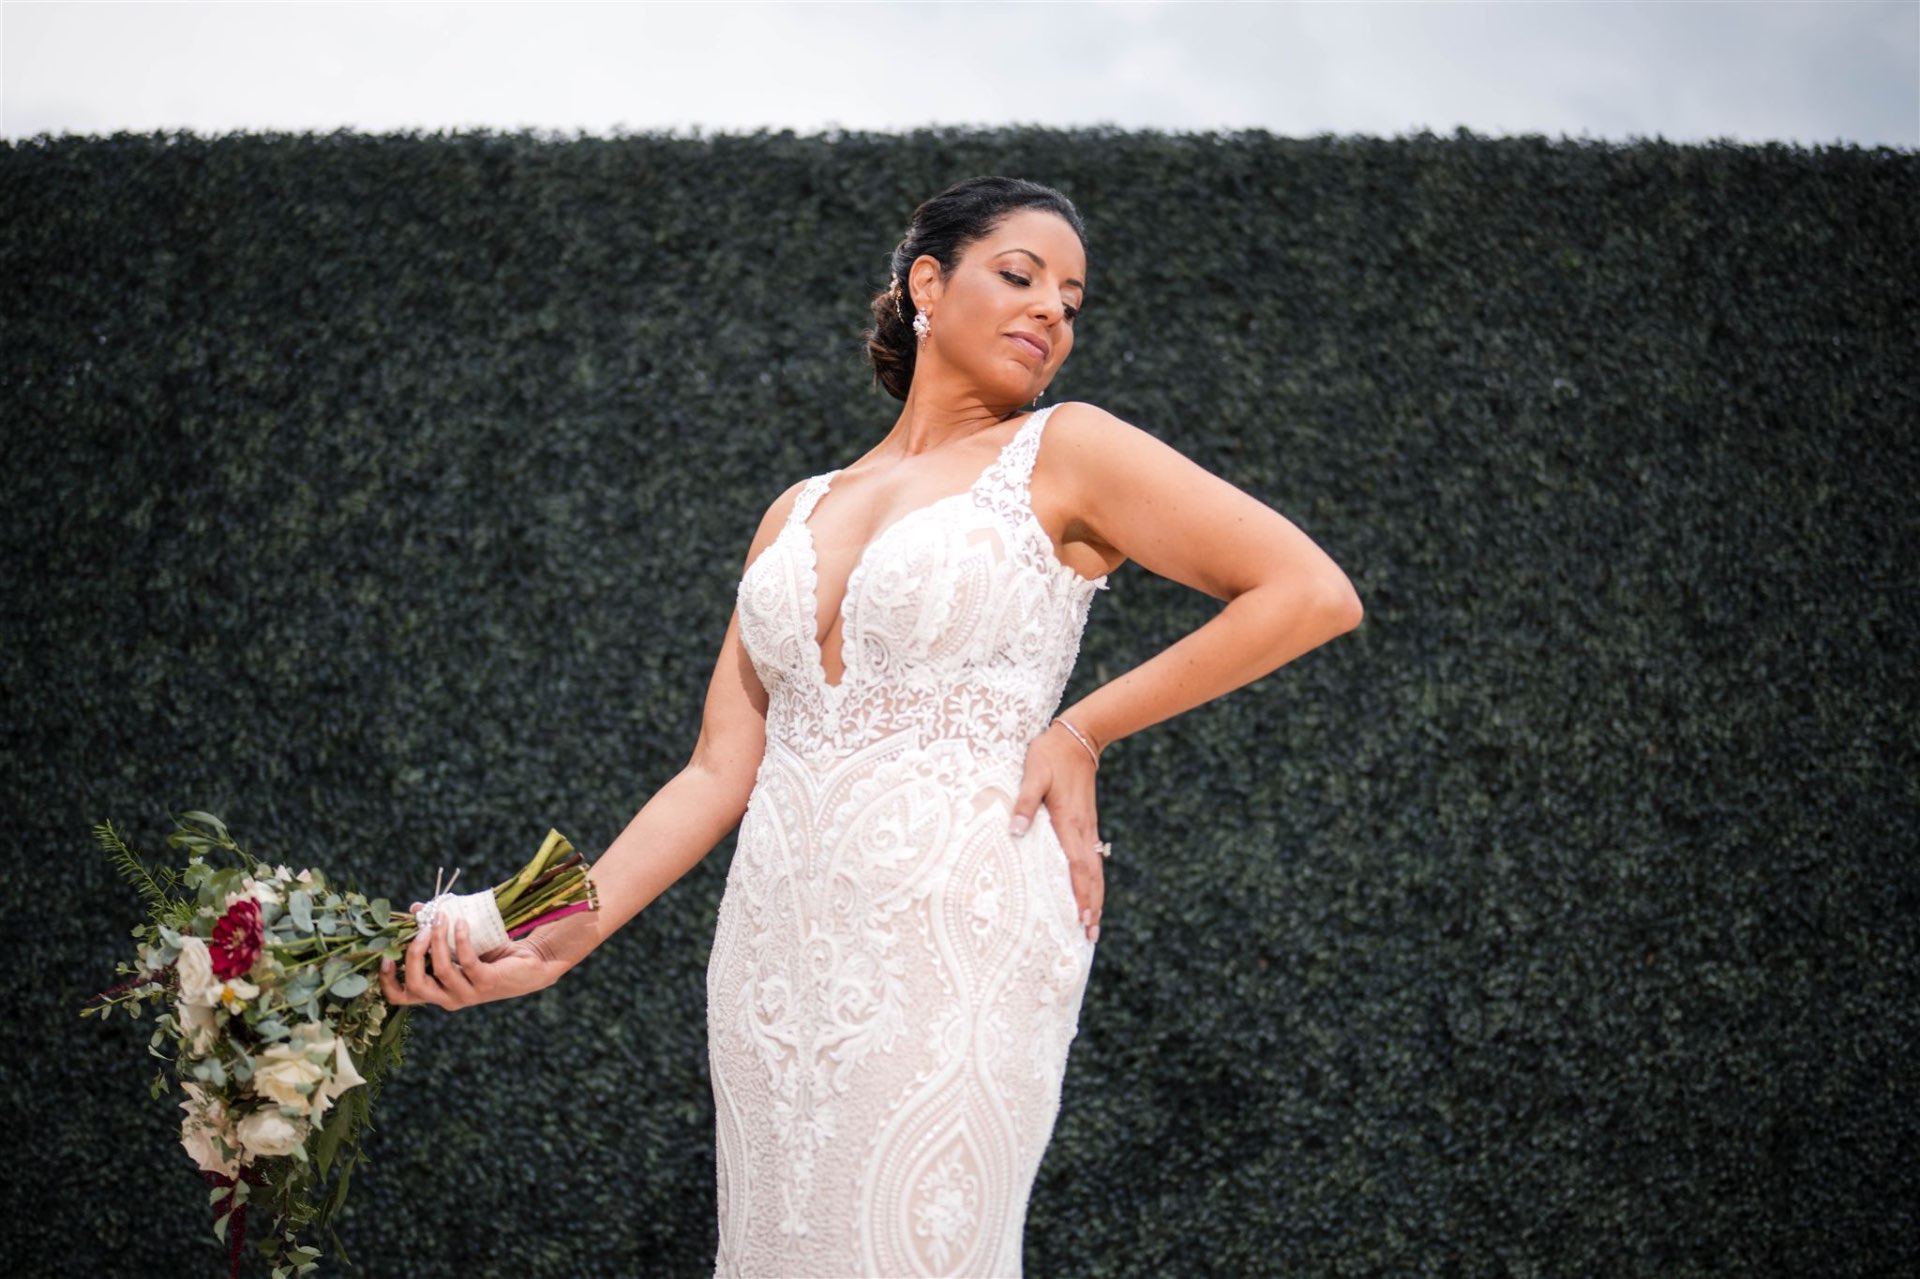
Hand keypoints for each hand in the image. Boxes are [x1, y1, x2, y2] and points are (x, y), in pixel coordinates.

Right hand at [377, 902, 558, 1010]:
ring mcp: (468, 993)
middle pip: (415, 986)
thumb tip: (416, 907)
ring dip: (438, 940)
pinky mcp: (486, 982)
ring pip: (440, 970)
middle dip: (412, 954)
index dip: (387, 981)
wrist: (531, 962)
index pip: (401, 997)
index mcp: (437, 990)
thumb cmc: (491, 953)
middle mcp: (448, 998)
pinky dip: (461, 939)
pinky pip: (466, 962)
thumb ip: (435, 928)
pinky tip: (463, 922)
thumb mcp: (458, 941)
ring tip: (442, 917)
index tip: (385, 957)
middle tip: (422, 929)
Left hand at [1010, 722, 1104, 943]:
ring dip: (1096, 898)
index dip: (1082, 895)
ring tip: (1094, 925)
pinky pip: (1092, 860)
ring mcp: (1088, 828)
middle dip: (1093, 907)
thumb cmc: (1050, 755)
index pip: (1078, 867)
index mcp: (1069, 822)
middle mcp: (1083, 830)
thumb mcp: (1033, 773)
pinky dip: (1093, 881)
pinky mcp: (1086, 824)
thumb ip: (1025, 802)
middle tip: (1091, 936)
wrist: (1078, 739)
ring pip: (1095, 870)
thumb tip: (1016, 832)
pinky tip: (1090, 892)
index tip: (1084, 919)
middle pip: (1092, 876)